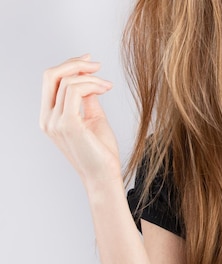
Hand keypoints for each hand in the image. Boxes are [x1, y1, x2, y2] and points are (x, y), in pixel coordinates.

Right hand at [39, 54, 120, 188]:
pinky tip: (105, 89)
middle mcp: (47, 119)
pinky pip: (74, 90)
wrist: (105, 176)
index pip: (50, 81)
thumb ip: (87, 99)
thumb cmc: (101, 152)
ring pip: (65, 81)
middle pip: (50, 75)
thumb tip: (88, 80)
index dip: (68, 66)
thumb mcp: (93, 119)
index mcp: (50, 117)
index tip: (90, 62)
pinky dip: (91, 84)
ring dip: (90, 77)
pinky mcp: (68, 124)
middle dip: (73, 63)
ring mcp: (55, 122)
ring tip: (107, 85)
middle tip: (96, 64)